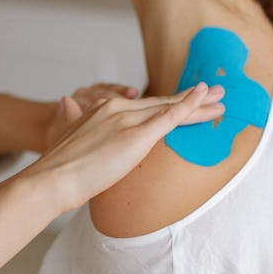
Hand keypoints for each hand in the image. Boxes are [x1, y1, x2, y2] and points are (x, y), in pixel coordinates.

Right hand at [24, 83, 223, 212]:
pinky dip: (188, 106)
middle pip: (162, 103)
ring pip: (170, 109)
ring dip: (199, 104)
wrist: (50, 180)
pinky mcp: (135, 136)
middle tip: (217, 93)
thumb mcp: (65, 135)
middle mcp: (116, 109)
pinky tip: (204, 99)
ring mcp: (126, 120)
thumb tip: (66, 103)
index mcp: (101, 109)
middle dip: (192, 99)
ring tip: (222, 101)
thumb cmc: (57, 168)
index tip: (187, 99)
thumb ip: (71, 118)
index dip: (169, 103)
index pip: (144, 106)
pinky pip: (168, 118)